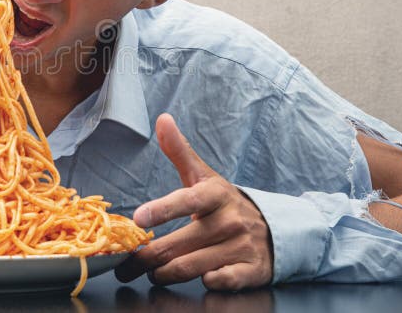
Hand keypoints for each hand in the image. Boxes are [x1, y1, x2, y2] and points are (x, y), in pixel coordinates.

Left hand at [115, 113, 272, 290]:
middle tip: (127, 265)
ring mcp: (241, 246)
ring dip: (164, 273)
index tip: (138, 219)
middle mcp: (229, 220)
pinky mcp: (251, 270)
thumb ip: (180, 151)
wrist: (274, 229)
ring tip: (150, 273)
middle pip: (178, 244)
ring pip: (192, 267)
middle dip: (146, 258)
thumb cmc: (225, 204)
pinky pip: (223, 281)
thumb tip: (162, 119)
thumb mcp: (204, 176)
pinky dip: (208, 283)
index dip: (162, 210)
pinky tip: (197, 280)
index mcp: (215, 194)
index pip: (187, 201)